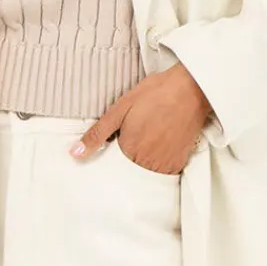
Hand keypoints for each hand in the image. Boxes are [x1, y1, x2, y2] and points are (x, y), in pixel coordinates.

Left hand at [69, 62, 213, 173]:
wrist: (191, 88)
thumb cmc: (155, 94)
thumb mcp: (120, 109)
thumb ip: (98, 134)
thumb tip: (74, 154)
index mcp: (128, 151)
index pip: (111, 170)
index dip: (109, 161)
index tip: (111, 153)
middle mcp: (147, 163)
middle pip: (129, 175)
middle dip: (125, 166)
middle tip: (133, 143)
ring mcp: (165, 164)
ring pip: (146, 176)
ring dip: (141, 168)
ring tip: (145, 146)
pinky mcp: (179, 162)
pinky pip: (164, 174)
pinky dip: (158, 167)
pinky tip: (157, 150)